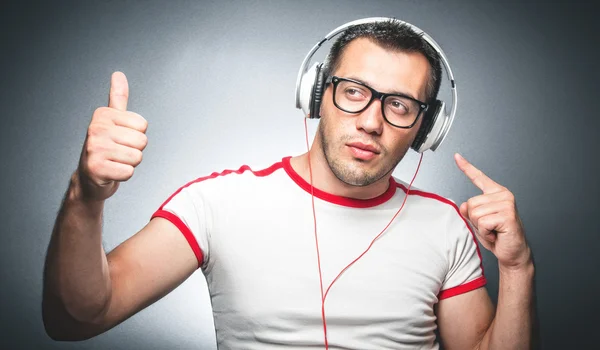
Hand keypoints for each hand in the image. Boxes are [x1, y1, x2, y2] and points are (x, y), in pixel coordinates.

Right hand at [77, 72, 147, 200]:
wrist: (88, 178)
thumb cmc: (104, 148)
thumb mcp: (111, 120)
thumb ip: (117, 98)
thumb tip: (118, 74)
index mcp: (102, 115)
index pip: (143, 125)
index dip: (136, 135)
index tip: (120, 139)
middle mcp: (96, 129)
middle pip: (142, 141)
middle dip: (134, 150)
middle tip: (118, 152)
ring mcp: (94, 148)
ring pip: (137, 157)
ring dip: (129, 163)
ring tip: (115, 161)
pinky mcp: (96, 168)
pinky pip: (129, 172)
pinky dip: (124, 175)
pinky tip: (111, 172)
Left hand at [454, 153, 530, 270]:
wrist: (512, 251)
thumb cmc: (496, 236)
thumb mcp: (477, 221)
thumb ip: (469, 210)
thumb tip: (464, 205)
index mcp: (495, 193)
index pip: (479, 177)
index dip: (466, 167)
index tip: (456, 156)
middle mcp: (503, 195)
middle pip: (470, 203)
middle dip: (475, 220)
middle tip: (489, 226)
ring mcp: (506, 204)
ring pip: (474, 213)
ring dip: (480, 227)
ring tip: (493, 230)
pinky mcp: (507, 215)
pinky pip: (482, 223)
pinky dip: (485, 232)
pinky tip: (496, 233)